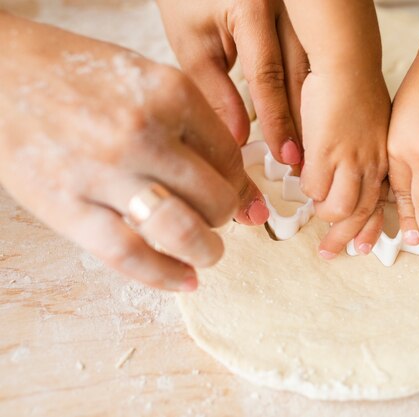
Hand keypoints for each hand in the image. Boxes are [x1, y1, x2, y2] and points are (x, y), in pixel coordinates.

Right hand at [0, 13, 267, 290]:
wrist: (1, 73)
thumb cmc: (80, 78)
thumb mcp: (149, 82)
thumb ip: (198, 129)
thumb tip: (247, 192)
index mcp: (170, 92)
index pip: (230, 158)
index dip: (240, 185)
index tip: (239, 197)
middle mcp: (143, 131)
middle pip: (214, 198)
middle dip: (225, 217)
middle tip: (217, 220)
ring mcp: (104, 172)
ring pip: (181, 231)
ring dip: (206, 251)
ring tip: (208, 253)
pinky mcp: (67, 207)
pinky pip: (130, 255)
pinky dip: (164, 276)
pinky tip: (184, 280)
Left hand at [157, 0, 306, 165]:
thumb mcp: (192, 44)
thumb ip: (215, 92)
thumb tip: (238, 137)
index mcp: (252, 7)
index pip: (268, 74)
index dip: (277, 119)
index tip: (284, 153)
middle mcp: (287, 4)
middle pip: (302, 73)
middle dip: (303, 121)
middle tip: (304, 160)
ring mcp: (302, 7)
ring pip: (317, 66)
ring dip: (315, 109)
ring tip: (313, 146)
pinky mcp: (308, 13)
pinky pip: (317, 56)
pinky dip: (317, 89)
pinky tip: (317, 115)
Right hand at [299, 69, 389, 258]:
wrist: (347, 64)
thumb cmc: (355, 91)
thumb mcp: (368, 130)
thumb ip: (359, 157)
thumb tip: (340, 179)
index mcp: (385, 160)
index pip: (381, 204)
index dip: (371, 229)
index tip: (363, 248)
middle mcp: (372, 166)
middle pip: (361, 214)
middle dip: (345, 239)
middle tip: (330, 253)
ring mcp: (350, 161)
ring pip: (339, 208)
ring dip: (325, 214)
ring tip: (316, 213)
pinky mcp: (326, 152)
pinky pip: (314, 188)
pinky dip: (308, 190)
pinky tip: (305, 182)